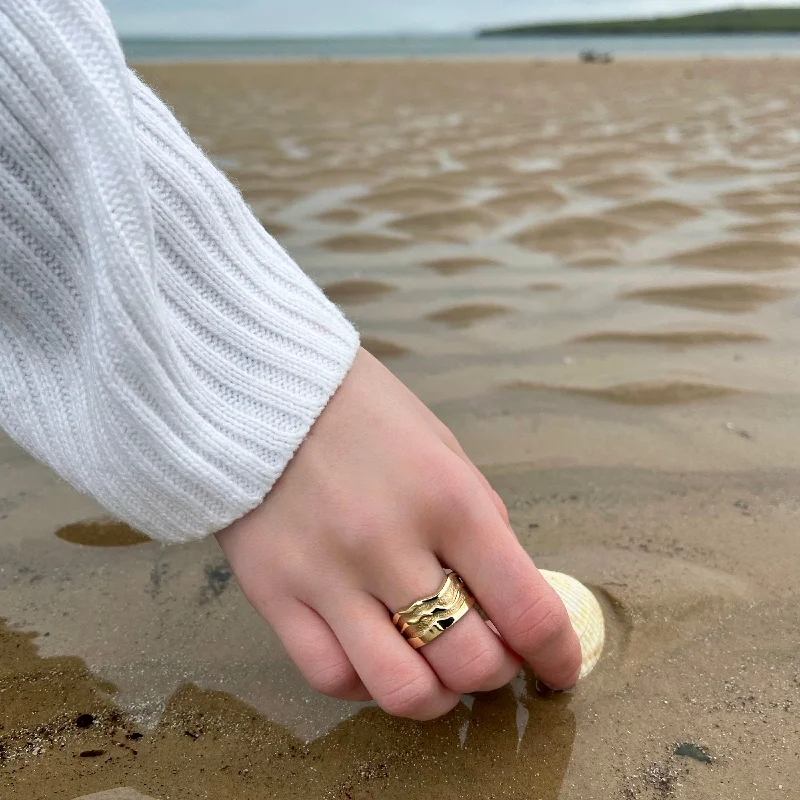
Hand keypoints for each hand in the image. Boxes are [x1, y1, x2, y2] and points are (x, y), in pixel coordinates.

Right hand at [216, 348, 580, 719]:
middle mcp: (390, 544)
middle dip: (499, 672)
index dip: (559, 656)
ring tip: (438, 669)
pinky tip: (377, 656)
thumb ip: (481, 523)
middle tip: (492, 654)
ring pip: (401, 691)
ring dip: (437, 695)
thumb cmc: (365, 412)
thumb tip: (507, 595)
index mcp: (448, 499)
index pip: (528, 610)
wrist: (263, 388)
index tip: (560, 670)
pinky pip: (331, 677)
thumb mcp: (445, 449)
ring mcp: (327, 575)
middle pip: (470, 664)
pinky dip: (367, 682)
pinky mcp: (274, 594)